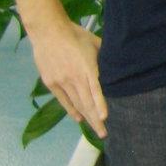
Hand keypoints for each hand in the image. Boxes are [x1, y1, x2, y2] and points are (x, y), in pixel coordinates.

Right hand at [29, 21, 107, 135]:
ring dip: (86, 117)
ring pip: (76, 103)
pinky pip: (63, 100)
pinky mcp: (51, 82)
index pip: (96, 91)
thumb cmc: (76, 35)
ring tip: (95, 129)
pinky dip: (71, 110)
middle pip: (86, 102)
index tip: (105, 119)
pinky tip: (79, 119)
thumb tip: (117, 67)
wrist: (48, 32)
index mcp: (87, 68)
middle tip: (104, 133)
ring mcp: (61, 81)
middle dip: (96, 119)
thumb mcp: (95, 44)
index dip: (100, 105)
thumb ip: (104, 59)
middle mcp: (74, 78)